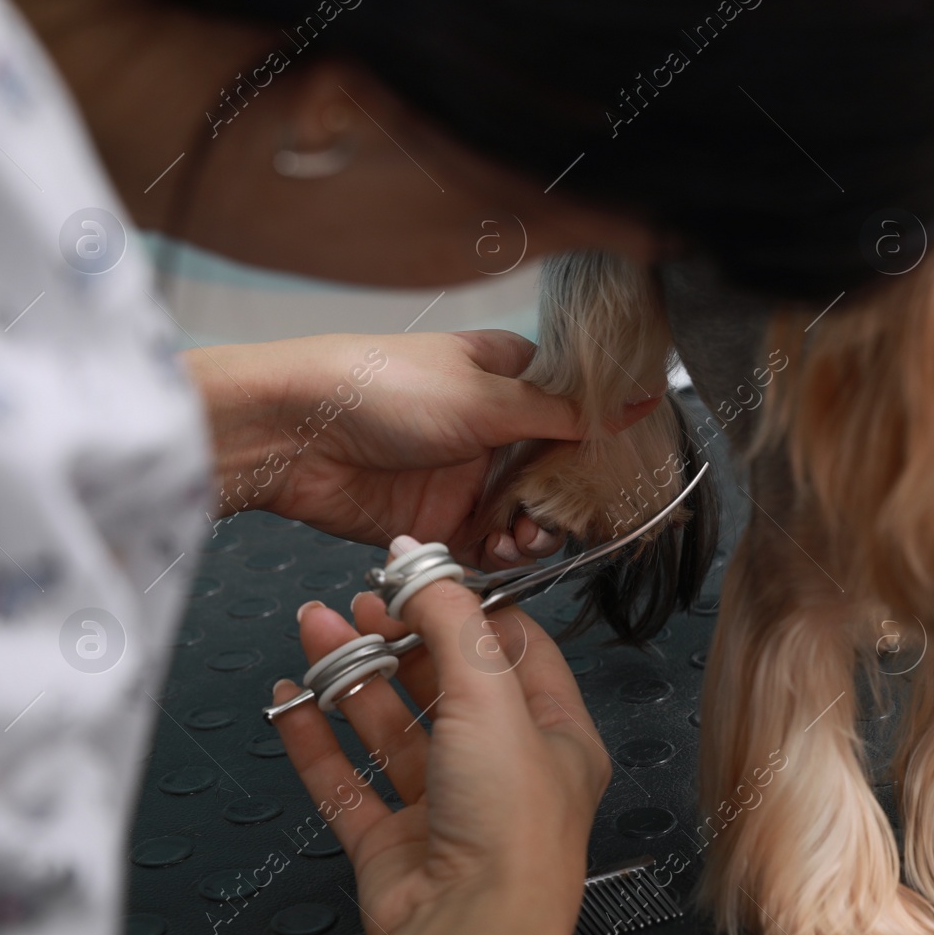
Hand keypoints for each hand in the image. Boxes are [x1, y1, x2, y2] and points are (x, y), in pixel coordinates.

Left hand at [186, 330, 657, 568]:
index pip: (576, 408)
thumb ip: (566, 412)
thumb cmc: (381, 387)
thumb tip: (640, 398)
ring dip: (538, 531)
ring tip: (530, 535)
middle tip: (567, 511)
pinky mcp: (440, 524)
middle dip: (570, 497)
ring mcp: (466, 477)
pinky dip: (504, 557)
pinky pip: (489, 550)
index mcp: (507, 377)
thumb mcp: (487, 395)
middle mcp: (492, 427)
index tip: (625, 466)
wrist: (293, 433)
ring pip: (528, 516)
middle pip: (558, 471)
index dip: (602, 438)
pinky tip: (505, 552)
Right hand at [270, 582, 610, 934]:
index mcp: (555, 736)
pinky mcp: (393, 846)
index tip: (422, 574)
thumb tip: (422, 558)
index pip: (514, 650)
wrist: (470, 929)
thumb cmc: (512, 830)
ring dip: (351, 677)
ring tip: (317, 632)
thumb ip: (452, 618)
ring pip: (390, 728)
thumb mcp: (490, 696)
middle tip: (360, 603)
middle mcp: (504, 772)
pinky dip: (316, 740)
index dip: (467, 608)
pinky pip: (347, 781)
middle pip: (444, 685)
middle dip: (397, 638)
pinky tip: (293, 701)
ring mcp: (446, 809)